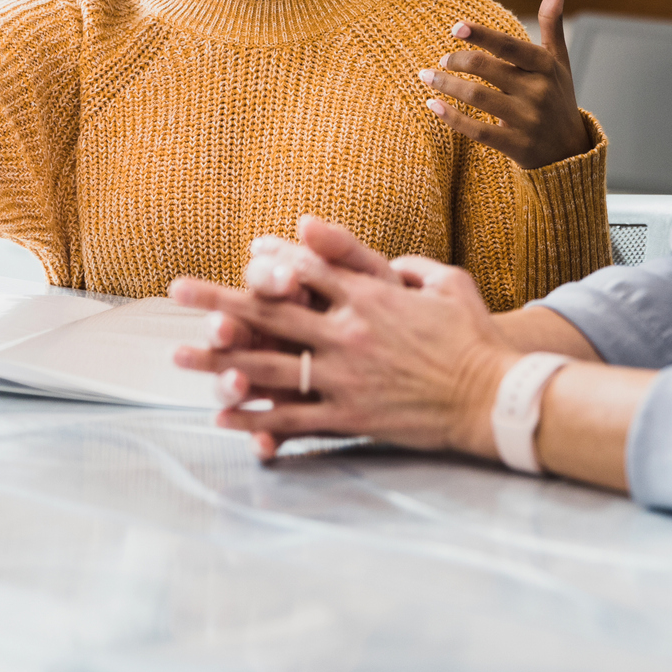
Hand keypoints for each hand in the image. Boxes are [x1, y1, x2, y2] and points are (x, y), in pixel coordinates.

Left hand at [172, 218, 516, 461]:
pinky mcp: (350, 418)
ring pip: (270, 367)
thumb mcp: (448, 284)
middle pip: (272, 313)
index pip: (309, 272)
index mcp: (370, 297)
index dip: (272, 262)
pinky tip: (223, 416)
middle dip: (220, 300)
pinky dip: (257, 418)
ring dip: (221, 361)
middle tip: (177, 291)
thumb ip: (410, 266)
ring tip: (180, 356)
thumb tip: (386, 260)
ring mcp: (345, 378)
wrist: (493, 397)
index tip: (245, 254)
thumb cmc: (474, 338)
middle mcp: (348, 333)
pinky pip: (294, 418)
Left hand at [419, 0, 591, 168]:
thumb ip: (554, 18)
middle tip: (442, 59)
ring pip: (478, 97)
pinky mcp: (515, 146)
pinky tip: (432, 105)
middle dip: (457, 61)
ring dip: (447, 85)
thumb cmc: (558, 96)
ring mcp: (527, 120)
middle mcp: (538, 92)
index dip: (482, 36)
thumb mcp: (559, 58)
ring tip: (428, 76)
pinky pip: (477, 131)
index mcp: (546, 66)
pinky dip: (451, 117)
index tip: (455, 28)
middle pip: (487, 70)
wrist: (570, 151)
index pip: (510, 46)